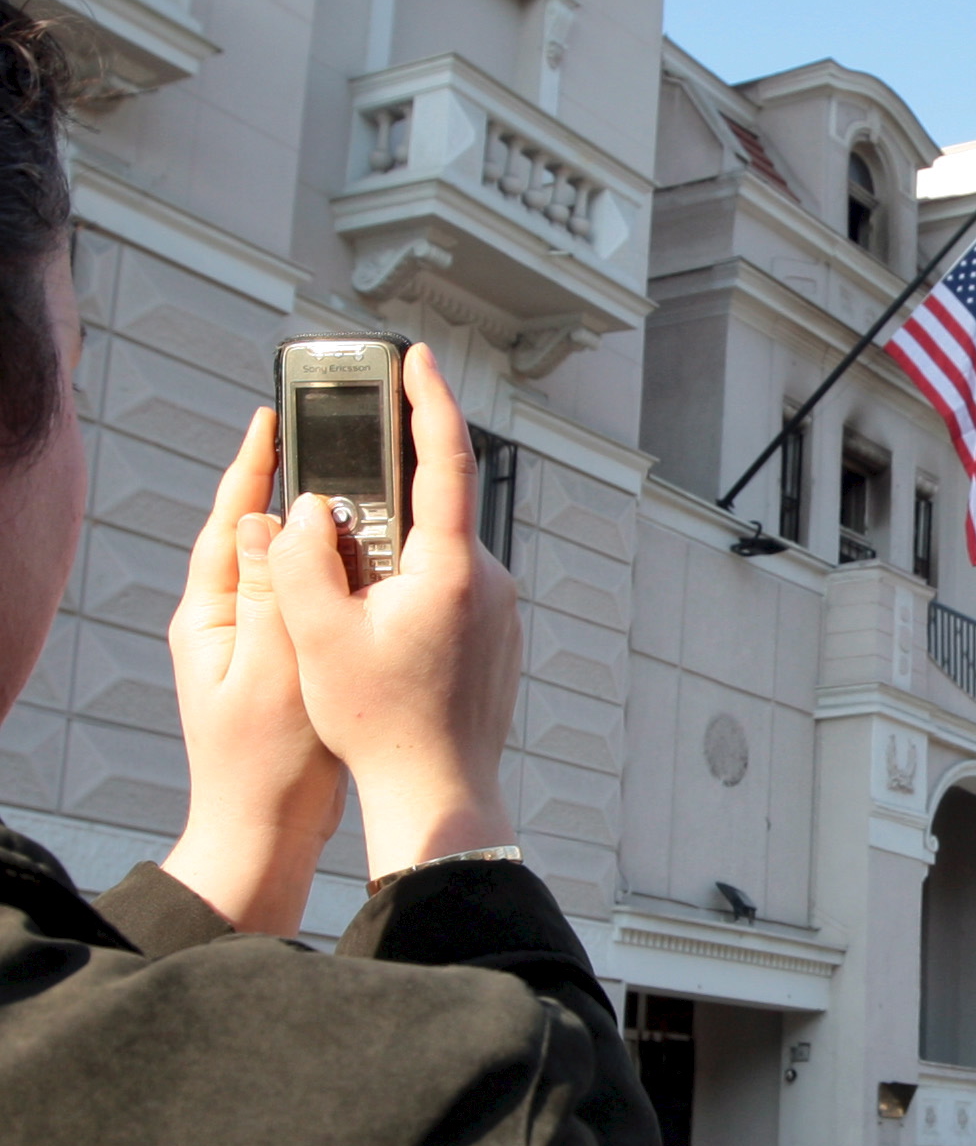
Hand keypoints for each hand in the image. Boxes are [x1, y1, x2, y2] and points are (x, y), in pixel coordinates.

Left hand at [161, 408, 344, 933]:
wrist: (265, 835)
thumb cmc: (263, 767)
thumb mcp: (270, 672)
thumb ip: (271, 594)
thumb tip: (274, 517)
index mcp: (211, 616)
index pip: (232, 521)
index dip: (252, 466)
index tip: (273, 414)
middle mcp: (227, 621)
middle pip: (261, 534)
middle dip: (291, 485)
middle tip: (329, 437)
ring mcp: (257, 644)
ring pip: (293, 567)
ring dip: (325, 529)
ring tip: (364, 489)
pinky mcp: (289, 666)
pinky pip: (315, 600)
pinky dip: (343, 574)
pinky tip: (377, 565)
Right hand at [268, 344, 519, 879]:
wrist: (440, 790)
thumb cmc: (380, 722)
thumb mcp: (318, 636)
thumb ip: (304, 558)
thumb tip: (309, 507)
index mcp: (453, 569)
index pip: (446, 460)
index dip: (428, 400)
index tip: (415, 355)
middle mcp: (490, 579)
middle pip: (428, 512)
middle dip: (375, 510)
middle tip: (330, 533)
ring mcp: (502, 608)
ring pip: (435, 555)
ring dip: (387, 562)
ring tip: (348, 616)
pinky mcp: (499, 632)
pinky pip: (450, 588)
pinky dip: (408, 590)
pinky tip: (378, 638)